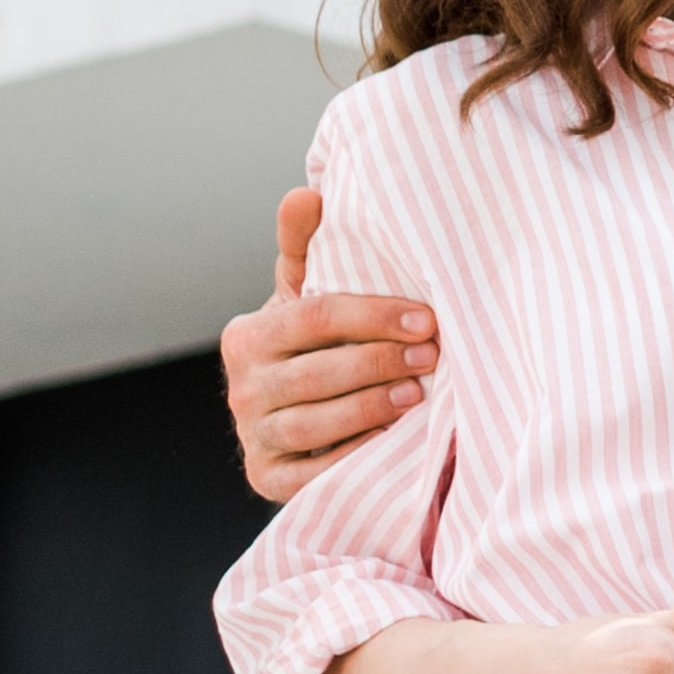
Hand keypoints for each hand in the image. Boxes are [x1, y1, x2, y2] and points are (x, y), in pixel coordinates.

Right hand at [226, 186, 436, 500]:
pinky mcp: (268, 479)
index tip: (428, 318)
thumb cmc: (314, 344)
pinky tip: (392, 440)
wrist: (297, 412)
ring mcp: (252, 437)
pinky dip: (353, 456)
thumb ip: (306, 248)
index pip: (313, 319)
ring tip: (419, 395)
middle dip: (378, 363)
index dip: (373, 317)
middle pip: (316, 373)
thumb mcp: (308, 296)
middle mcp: (241, 389)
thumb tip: (307, 193)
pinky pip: (312, 473)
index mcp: (247, 336)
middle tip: (432, 356)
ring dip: (370, 407)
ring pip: (314, 423)